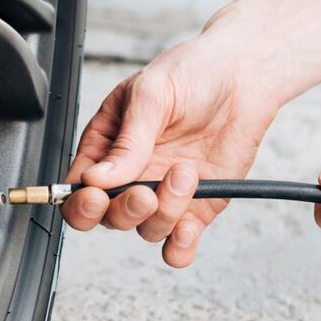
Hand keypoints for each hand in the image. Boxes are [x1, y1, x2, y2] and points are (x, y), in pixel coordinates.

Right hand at [61, 36, 279, 266]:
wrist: (244, 76)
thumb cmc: (192, 73)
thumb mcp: (152, 94)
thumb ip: (127, 140)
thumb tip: (96, 178)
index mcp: (107, 145)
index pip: (77, 188)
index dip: (80, 202)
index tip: (97, 195)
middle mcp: (132, 174)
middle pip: (108, 217)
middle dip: (124, 210)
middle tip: (145, 191)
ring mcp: (163, 193)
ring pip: (145, 230)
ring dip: (164, 213)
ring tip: (186, 173)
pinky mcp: (196, 207)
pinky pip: (179, 244)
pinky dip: (180, 247)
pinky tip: (187, 229)